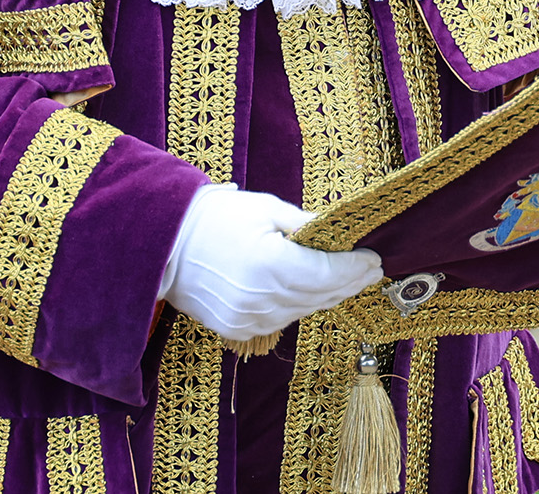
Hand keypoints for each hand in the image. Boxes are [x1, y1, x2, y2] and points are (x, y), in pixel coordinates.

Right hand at [160, 184, 382, 341]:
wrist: (164, 245)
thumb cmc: (215, 217)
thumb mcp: (265, 209)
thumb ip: (305, 225)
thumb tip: (337, 233)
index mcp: (272, 264)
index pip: (329, 274)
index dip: (356, 268)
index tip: (374, 259)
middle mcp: (263, 298)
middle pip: (321, 296)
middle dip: (348, 282)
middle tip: (369, 270)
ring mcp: (249, 319)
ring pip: (303, 311)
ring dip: (325, 296)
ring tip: (344, 281)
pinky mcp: (237, 329)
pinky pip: (280, 320)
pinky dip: (297, 306)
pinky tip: (308, 292)